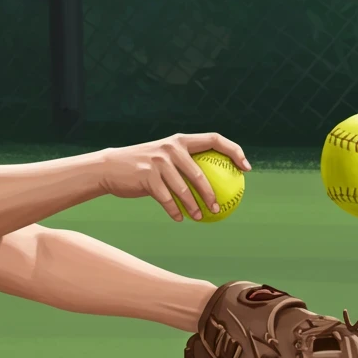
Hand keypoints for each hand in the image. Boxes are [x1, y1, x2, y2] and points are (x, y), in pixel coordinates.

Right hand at [93, 133, 250, 221]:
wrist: (111, 168)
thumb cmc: (142, 166)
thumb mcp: (163, 157)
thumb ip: (184, 162)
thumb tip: (213, 180)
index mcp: (180, 140)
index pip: (214, 139)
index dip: (235, 151)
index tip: (246, 168)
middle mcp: (171, 148)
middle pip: (200, 173)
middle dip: (212, 193)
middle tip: (219, 207)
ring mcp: (158, 162)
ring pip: (183, 190)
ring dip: (193, 207)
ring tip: (200, 218)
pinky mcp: (147, 177)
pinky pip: (166, 199)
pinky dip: (174, 211)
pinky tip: (179, 218)